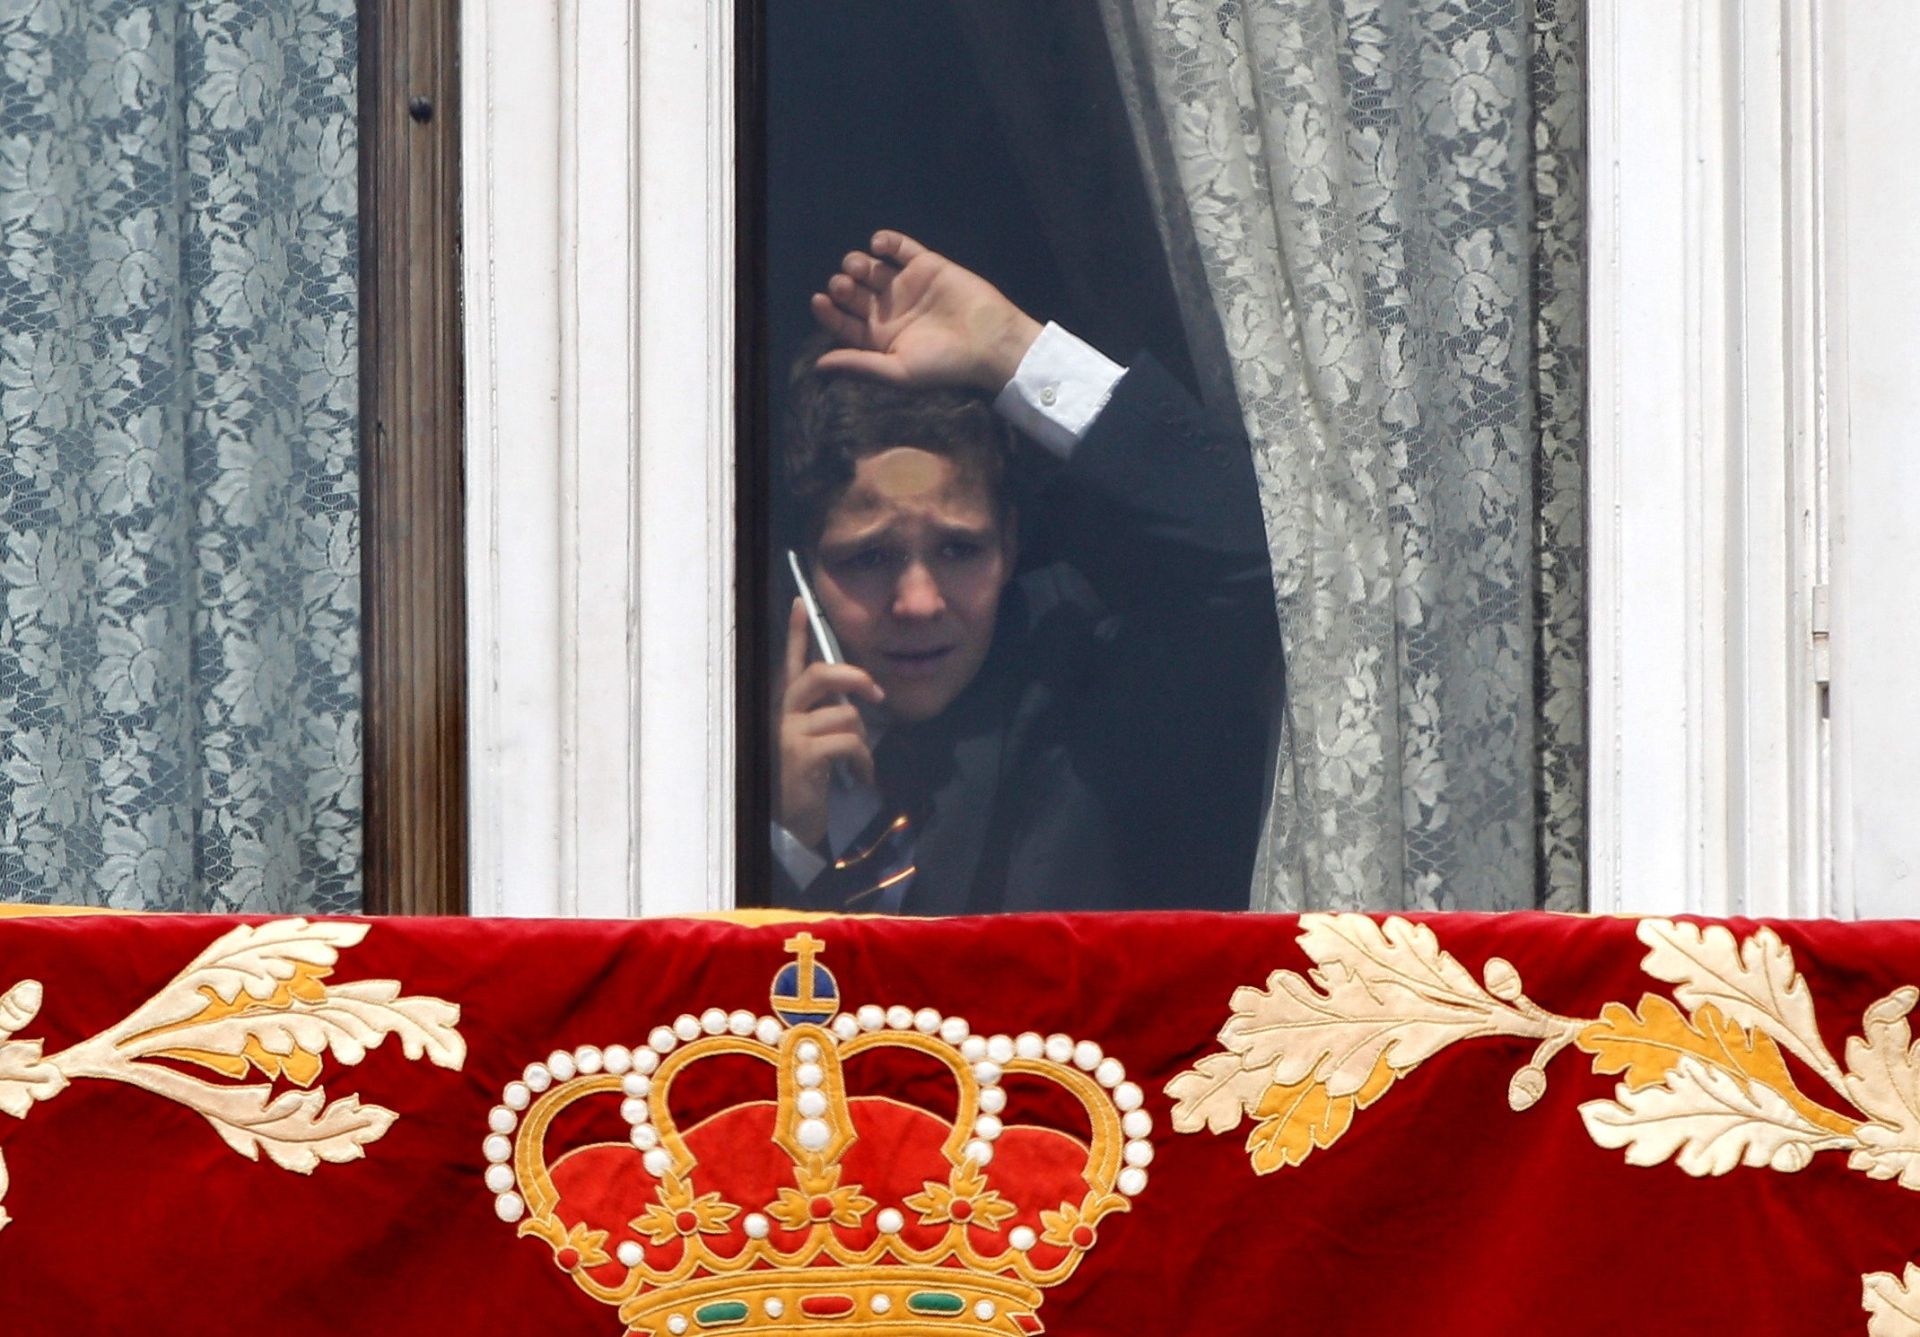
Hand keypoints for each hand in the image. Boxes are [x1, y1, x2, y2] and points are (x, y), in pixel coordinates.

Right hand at [777, 598, 883, 849]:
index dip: (798, 632)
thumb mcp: (813, 742)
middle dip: (855, 677)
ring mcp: (788, 733)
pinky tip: (860, 777)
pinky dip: (863, 761)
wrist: (792, 826)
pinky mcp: (802, 755)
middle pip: (821, 674)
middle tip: (877, 694)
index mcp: (784, 707)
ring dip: (863, 740)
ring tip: (859, 763)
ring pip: (845, 714)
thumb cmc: (806, 782)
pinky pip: (849, 741)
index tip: (802, 603)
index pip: (791, 662)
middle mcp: (780, 714)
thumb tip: (856, 698)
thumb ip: (824, 715)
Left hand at [809, 230, 1042, 392]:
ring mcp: (907, 286)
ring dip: (858, 263)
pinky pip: (901, 248)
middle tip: (843, 285)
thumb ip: (859, 365)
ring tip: (859, 267)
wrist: (990, 343)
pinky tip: (879, 245)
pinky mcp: (927, 265)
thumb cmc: (944, 365)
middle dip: (842, 285)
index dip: (828, 311)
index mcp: (879, 338)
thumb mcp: (898, 372)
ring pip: (871, 268)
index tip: (818, 300)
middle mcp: (889, 311)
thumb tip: (818, 367)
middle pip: (853, 293)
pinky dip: (886, 242)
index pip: (843, 322)